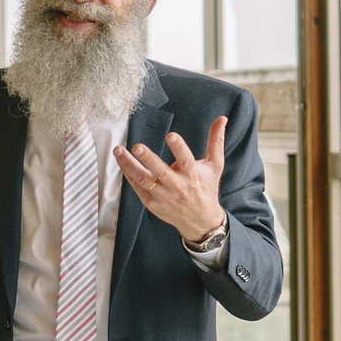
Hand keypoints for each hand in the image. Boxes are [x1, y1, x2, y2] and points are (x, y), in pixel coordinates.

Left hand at [117, 117, 228, 244]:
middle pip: (161, 172)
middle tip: (137, 147)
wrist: (200, 221)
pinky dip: (128, 174)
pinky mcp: (152, 203)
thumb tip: (222, 119)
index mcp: (192, 175)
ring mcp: (163, 196)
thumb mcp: (214, 165)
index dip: (178, 148)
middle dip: (148, 159)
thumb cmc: (206, 189)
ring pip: (144, 180)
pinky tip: (121, 161)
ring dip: (130, 165)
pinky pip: (137, 187)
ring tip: (119, 151)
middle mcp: (177, 186)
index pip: (186, 160)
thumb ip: (216, 141)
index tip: (171, 136)